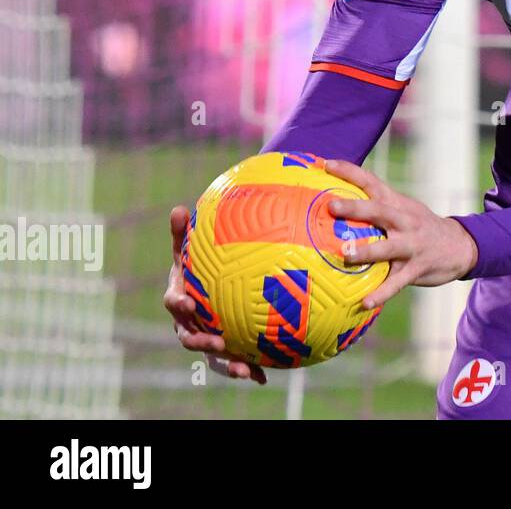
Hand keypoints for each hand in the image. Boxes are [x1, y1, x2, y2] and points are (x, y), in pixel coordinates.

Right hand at [163, 206, 267, 383]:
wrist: (212, 289)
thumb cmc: (200, 266)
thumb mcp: (192, 249)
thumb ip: (185, 233)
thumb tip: (178, 208)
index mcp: (180, 298)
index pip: (174, 302)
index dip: (177, 304)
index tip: (187, 302)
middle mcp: (189, 323)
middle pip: (189, 337)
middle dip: (200, 341)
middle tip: (216, 341)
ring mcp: (206, 340)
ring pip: (212, 358)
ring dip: (226, 364)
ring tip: (244, 369)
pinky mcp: (223, 352)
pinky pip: (233, 363)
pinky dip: (247, 370)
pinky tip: (262, 376)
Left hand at [322, 159, 478, 308]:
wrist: (461, 246)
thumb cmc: (420, 227)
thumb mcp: (404, 210)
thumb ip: (378, 206)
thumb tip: (336, 203)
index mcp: (398, 204)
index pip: (372, 182)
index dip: (349, 171)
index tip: (325, 163)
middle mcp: (405, 221)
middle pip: (379, 210)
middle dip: (355, 208)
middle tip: (332, 206)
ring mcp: (412, 245)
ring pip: (388, 247)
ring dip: (367, 251)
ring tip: (347, 256)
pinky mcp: (417, 268)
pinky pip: (397, 282)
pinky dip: (382, 293)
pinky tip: (366, 302)